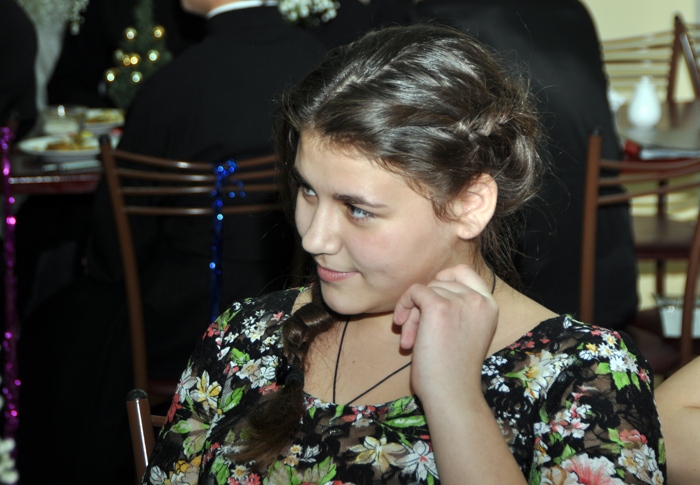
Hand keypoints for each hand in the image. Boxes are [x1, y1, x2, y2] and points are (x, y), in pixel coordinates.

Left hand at [393, 264, 497, 397]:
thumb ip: (456, 308)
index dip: (442, 280)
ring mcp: (460, 301)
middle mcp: (479, 299)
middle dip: (423, 305)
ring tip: (410, 341)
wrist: (452, 393)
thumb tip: (423, 291)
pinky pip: (414, 292)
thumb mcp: (466, 330)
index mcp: (490, 305)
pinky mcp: (438, 307)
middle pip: (440, 282)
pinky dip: (403, 306)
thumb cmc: (454, 371)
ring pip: (425, 290)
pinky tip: (402, 328)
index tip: (429, 299)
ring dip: (412, 314)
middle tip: (415, 332)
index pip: (464, 272)